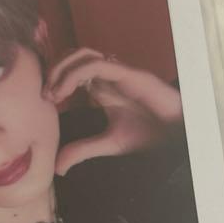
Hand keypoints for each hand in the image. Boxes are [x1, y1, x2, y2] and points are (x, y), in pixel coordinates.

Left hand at [46, 49, 183, 175]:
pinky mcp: (130, 75)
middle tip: (44, 94)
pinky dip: (75, 74)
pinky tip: (65, 92)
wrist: (179, 134)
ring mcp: (119, 73)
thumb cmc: (151, 134)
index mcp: (103, 87)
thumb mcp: (109, 144)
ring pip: (83, 54)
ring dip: (62, 68)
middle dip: (54, 69)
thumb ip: (82, 150)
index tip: (44, 101)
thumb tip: (57, 168)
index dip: (54, 79)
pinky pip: (97, 64)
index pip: (72, 70)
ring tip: (53, 92)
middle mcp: (109, 76)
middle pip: (74, 56)